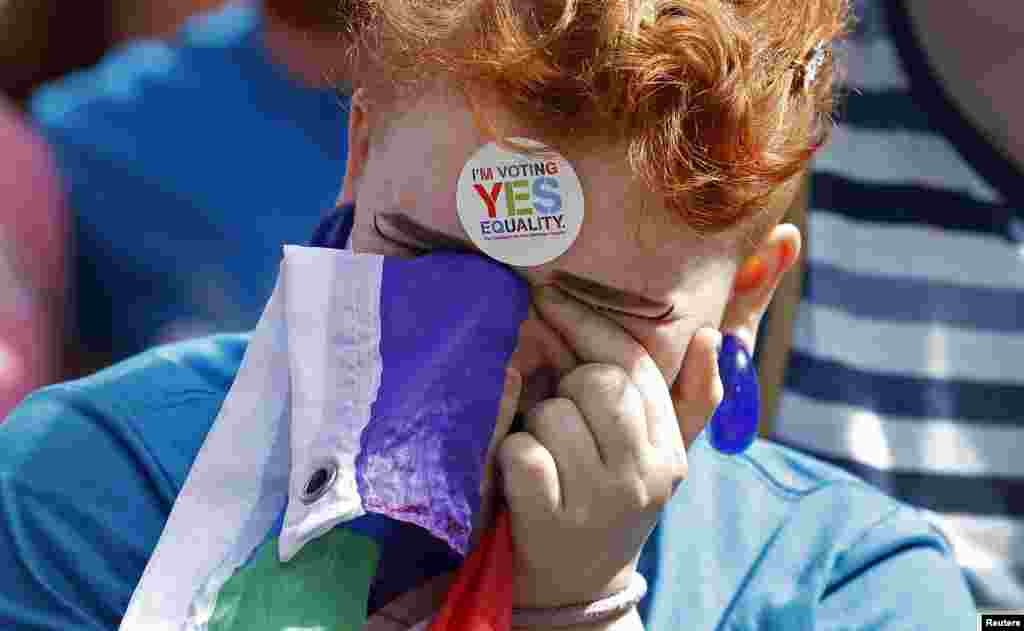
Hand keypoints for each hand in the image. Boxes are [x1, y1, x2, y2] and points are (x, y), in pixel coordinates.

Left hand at [496, 285, 722, 608]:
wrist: (576, 590)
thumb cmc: (608, 503)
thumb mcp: (656, 459)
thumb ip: (689, 401)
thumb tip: (708, 335)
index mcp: (668, 450)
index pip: (636, 364)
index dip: (588, 322)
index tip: (551, 297)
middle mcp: (642, 475)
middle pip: (596, 382)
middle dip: (564, 388)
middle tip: (557, 415)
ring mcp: (598, 501)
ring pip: (553, 413)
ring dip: (534, 426)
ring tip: (543, 453)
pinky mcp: (550, 522)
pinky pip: (522, 453)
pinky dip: (511, 457)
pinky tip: (521, 477)